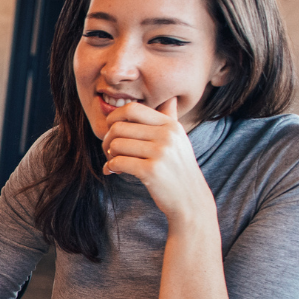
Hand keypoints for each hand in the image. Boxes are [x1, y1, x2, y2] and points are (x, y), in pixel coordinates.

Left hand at [100, 97, 214, 221]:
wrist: (191, 200)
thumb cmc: (178, 169)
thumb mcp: (179, 140)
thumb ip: (170, 119)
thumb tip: (171, 98)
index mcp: (171, 125)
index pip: (132, 108)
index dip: (114, 117)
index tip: (111, 129)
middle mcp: (167, 135)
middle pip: (119, 127)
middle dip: (107, 139)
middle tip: (109, 151)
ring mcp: (161, 152)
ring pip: (115, 144)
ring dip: (108, 155)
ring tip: (114, 163)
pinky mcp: (152, 171)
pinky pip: (117, 162)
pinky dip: (110, 167)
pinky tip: (113, 172)